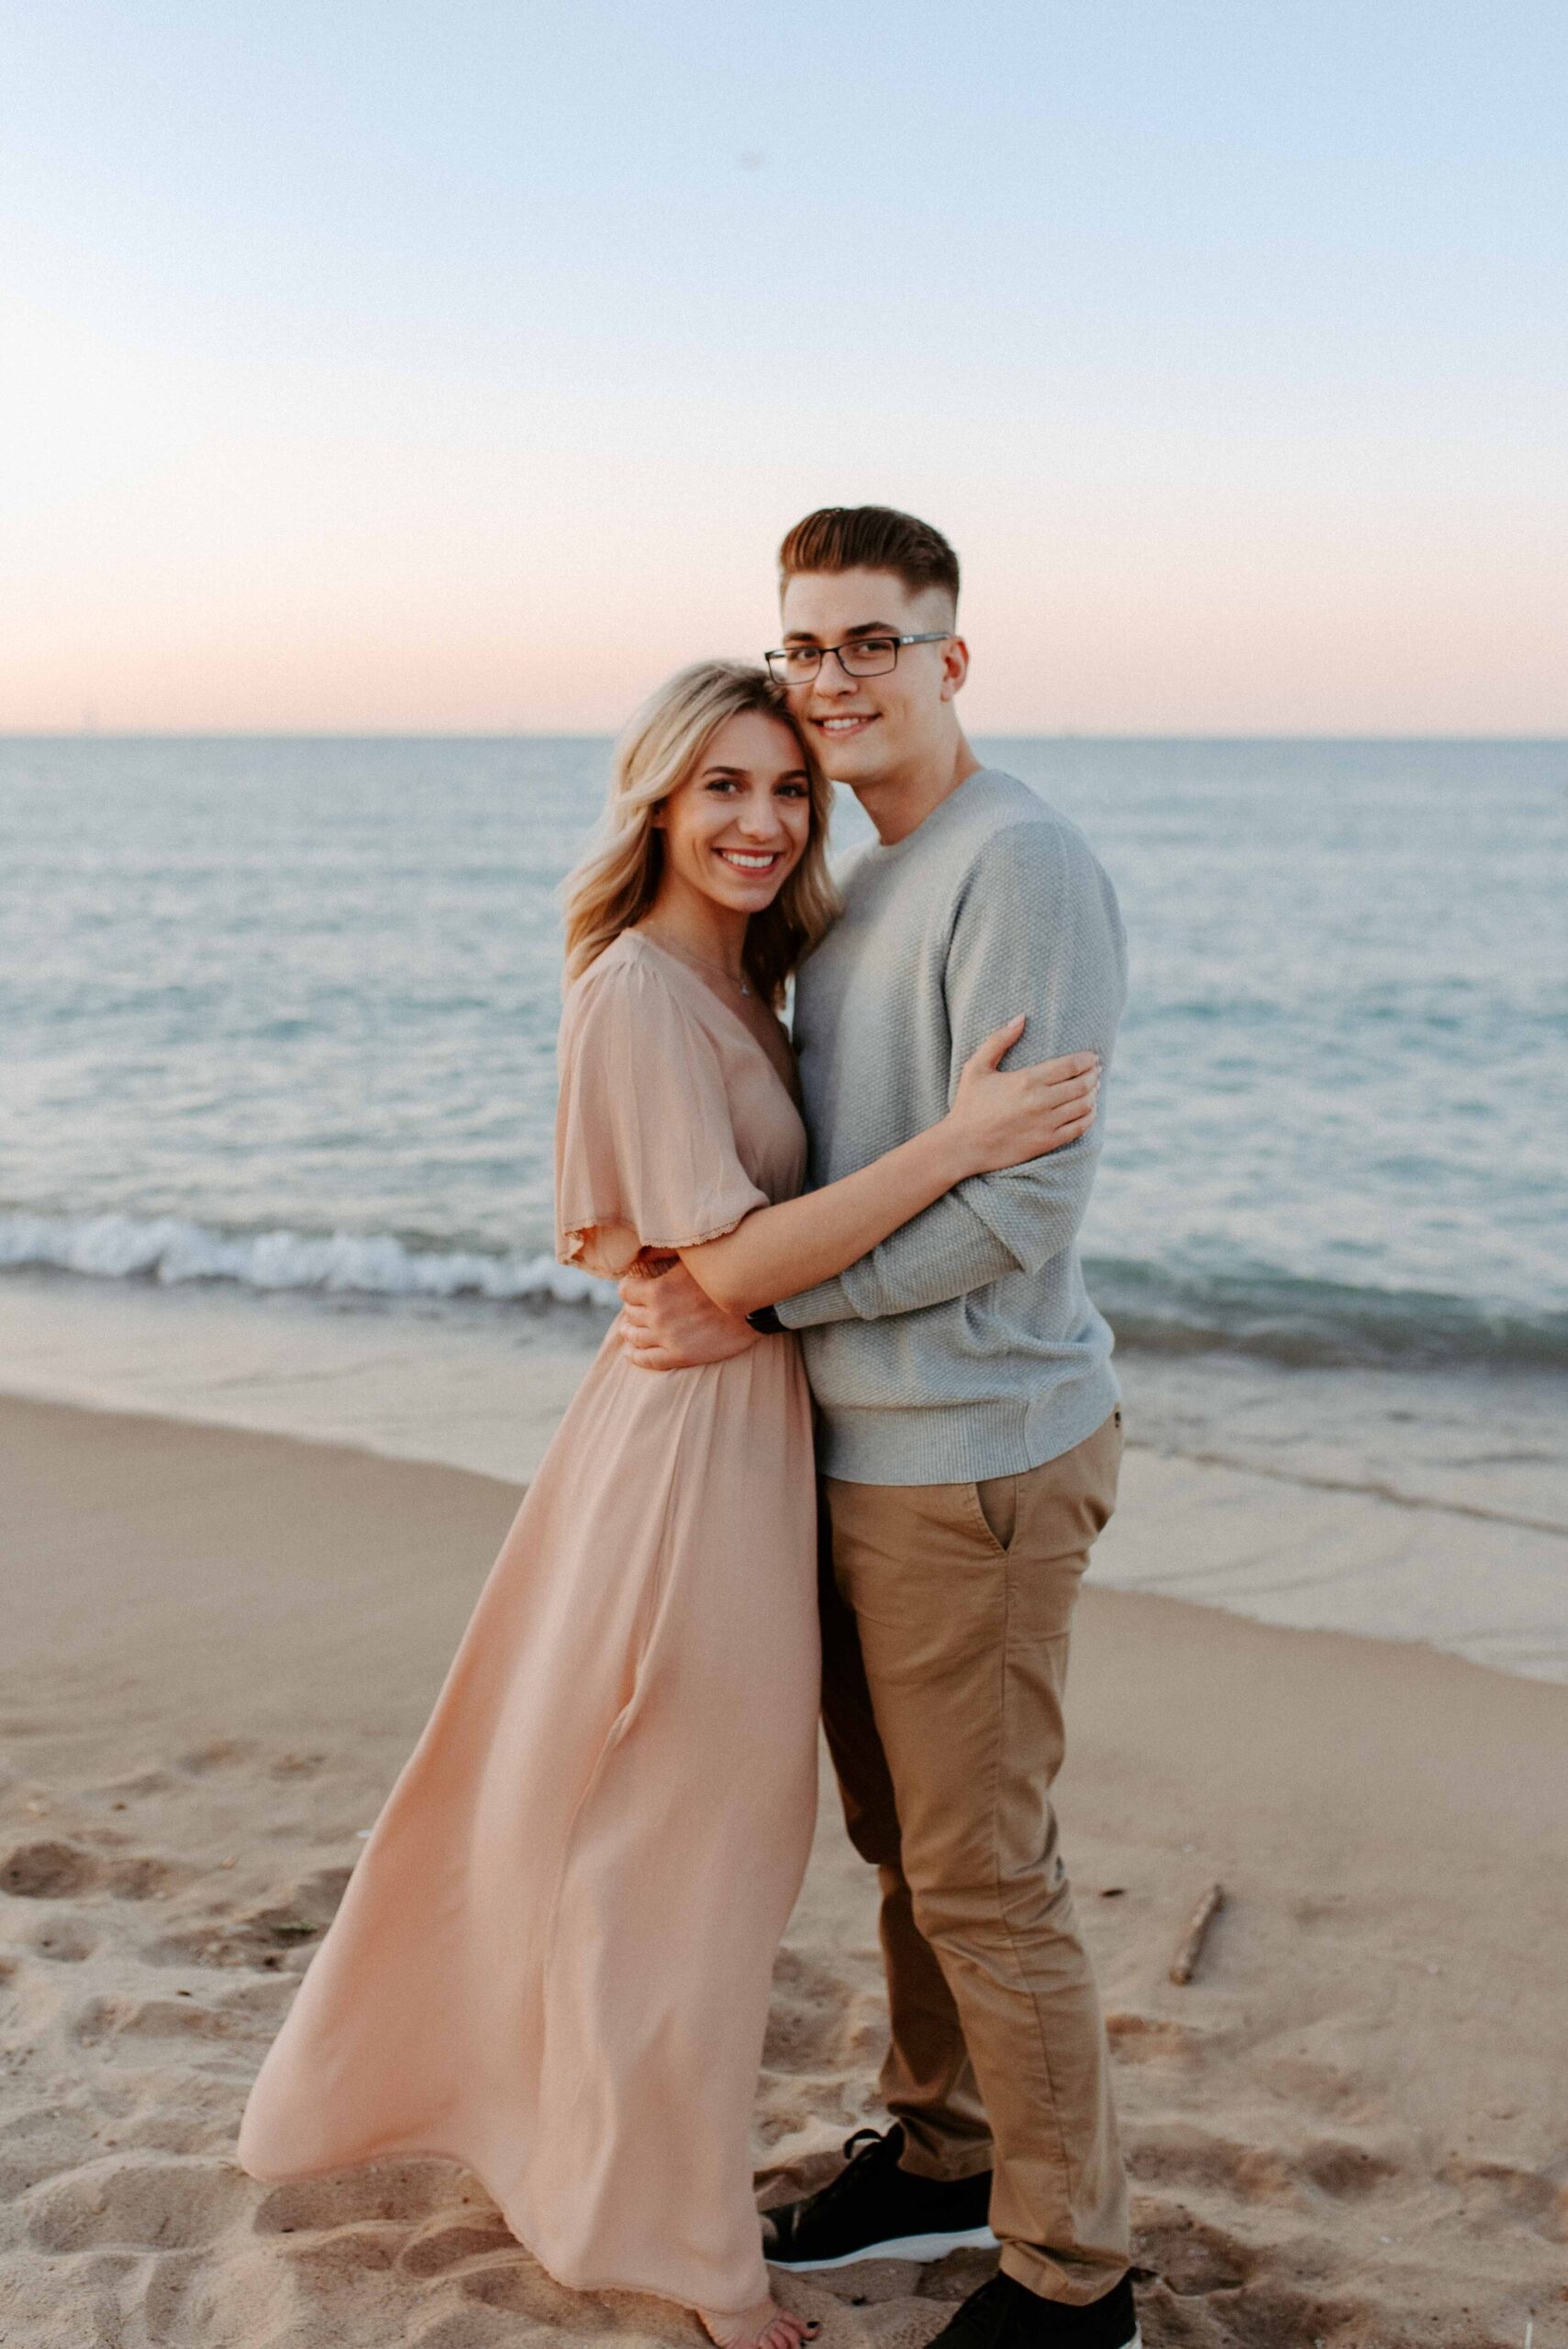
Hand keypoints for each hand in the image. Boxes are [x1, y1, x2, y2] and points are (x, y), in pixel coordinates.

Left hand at [618, 1258, 761, 1371]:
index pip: (626, 1291)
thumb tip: (641, 1255)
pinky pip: (648, 1360)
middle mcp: (658, 1315)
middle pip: (630, 1314)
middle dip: (632, 1309)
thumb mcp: (692, 1258)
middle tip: (637, 1309)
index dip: (629, 1288)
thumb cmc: (725, 1276)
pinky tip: (631, 1354)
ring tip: (629, 1330)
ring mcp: (668, 1338)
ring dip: (630, 1332)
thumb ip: (663, 1252)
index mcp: (658, 1290)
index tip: (634, 1288)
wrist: (754, 1306)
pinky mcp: (681, 1356)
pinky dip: (635, 1357)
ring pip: (635, 1337)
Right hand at [945, 1017, 1099, 1174]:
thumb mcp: (976, 1067)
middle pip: (1082, 1084)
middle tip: (1096, 1070)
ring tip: (1093, 1087)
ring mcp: (1046, 1124)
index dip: (1087, 1059)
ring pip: (1084, 1105)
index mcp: (1027, 1080)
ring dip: (1093, 1094)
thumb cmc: (969, 1104)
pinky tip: (1088, 1110)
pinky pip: (1080, 1127)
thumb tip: (1022, 1018)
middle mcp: (1040, 1101)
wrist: (963, 1145)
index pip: (1071, 1065)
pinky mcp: (1047, 1142)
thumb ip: (999, 1040)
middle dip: (1093, 1074)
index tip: (1092, 1057)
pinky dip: (1090, 1116)